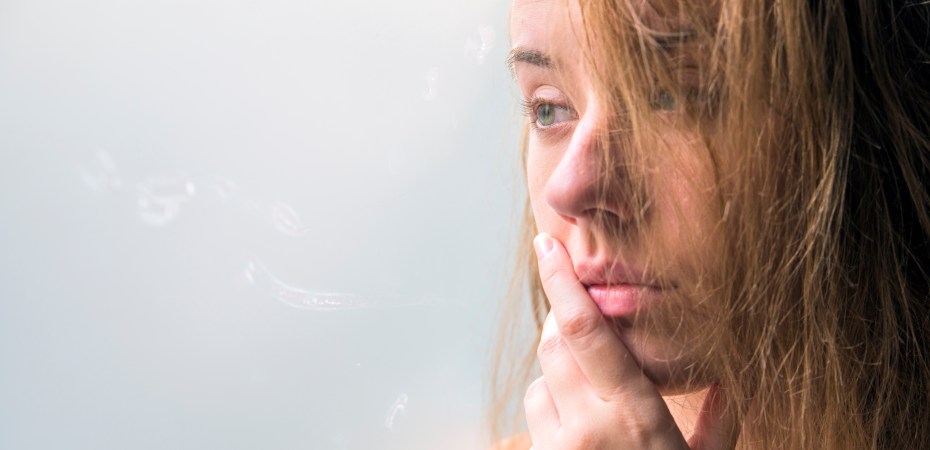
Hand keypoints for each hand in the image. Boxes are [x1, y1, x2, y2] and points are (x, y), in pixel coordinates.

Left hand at [525, 233, 735, 449]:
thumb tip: (731, 379)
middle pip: (554, 345)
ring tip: (595, 407)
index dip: (561, 281)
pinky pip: (534, 420)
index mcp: (636, 414)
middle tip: (580, 321)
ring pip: (539, 384)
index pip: (585, 330)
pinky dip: (553, 416)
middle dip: (562, 323)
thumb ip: (718, 417)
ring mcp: (557, 448)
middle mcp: (588, 427)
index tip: (546, 245)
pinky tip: (583, 439)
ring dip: (559, 380)